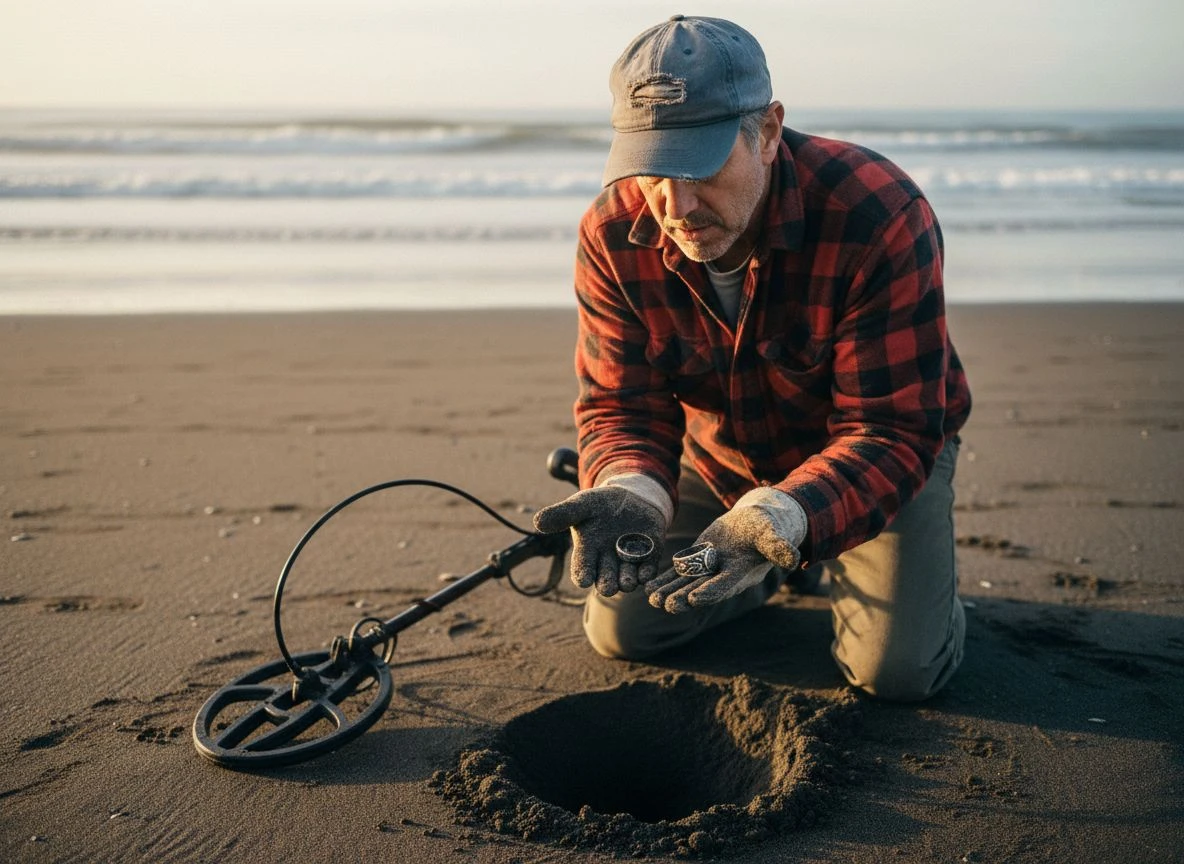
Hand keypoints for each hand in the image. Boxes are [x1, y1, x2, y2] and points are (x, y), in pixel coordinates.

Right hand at [533, 486, 664, 595]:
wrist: (629, 496)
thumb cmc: (599, 504)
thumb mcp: (581, 505)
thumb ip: (562, 514)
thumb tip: (537, 522)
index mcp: (587, 553)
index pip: (582, 570)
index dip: (583, 576)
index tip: (583, 580)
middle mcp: (607, 562)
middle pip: (605, 580)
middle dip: (607, 584)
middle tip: (608, 587)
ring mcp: (628, 561)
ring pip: (627, 579)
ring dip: (627, 581)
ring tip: (627, 582)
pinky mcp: (648, 556)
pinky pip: (647, 569)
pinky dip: (647, 573)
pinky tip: (646, 573)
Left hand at [644, 504, 800, 612]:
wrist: (758, 521)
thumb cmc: (768, 526)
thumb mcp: (771, 533)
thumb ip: (778, 546)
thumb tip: (794, 559)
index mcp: (741, 573)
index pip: (724, 586)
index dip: (709, 592)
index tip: (694, 599)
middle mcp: (723, 576)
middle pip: (701, 589)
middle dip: (683, 597)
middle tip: (665, 605)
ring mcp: (709, 570)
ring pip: (687, 583)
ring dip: (670, 591)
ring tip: (652, 599)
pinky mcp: (699, 561)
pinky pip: (679, 573)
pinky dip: (665, 579)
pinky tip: (648, 586)